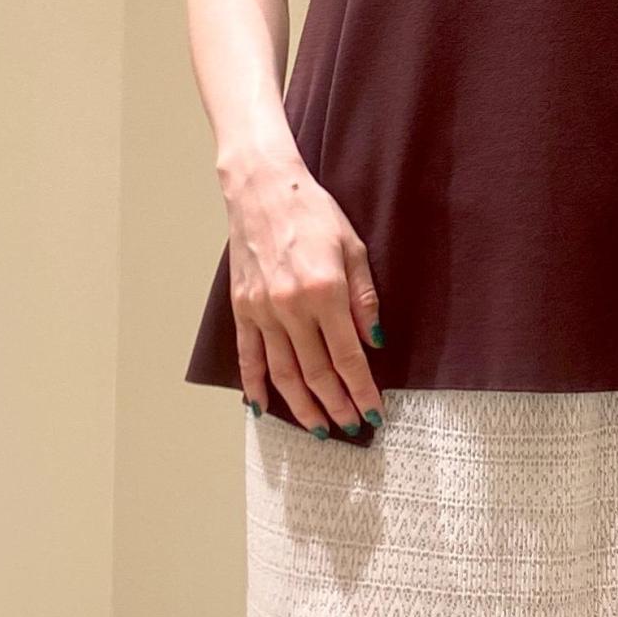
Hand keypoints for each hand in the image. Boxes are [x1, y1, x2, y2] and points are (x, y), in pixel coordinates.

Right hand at [224, 157, 385, 435]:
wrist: (264, 188)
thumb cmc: (313, 212)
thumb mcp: (353, 247)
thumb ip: (364, 297)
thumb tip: (375, 341)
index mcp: (325, 292)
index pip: (348, 357)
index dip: (362, 389)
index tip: (374, 412)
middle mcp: (291, 308)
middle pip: (316, 373)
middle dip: (337, 405)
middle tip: (351, 426)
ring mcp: (262, 311)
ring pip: (282, 374)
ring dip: (302, 406)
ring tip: (319, 428)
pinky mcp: (242, 308)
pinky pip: (248, 357)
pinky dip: (255, 386)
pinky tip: (264, 408)